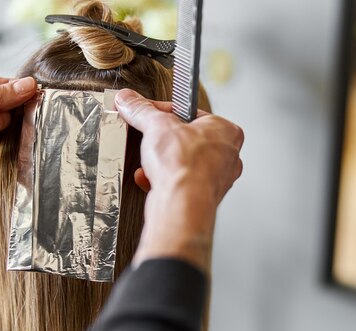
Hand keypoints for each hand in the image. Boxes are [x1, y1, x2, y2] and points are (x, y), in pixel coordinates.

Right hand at [115, 89, 243, 271]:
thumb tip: (128, 99)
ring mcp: (216, 179)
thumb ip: (141, 110)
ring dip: (160, 162)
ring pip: (181, 162)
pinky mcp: (201, 198)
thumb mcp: (156, 126)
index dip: (164, 112)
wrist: (181, 206)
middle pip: (185, 139)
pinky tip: (149, 179)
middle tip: (148, 139)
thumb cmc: (184, 165)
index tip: (146, 112)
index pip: (191, 112)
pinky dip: (161, 180)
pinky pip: (178, 182)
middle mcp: (227, 156)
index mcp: (226, 131)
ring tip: (149, 162)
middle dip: (161, 141)